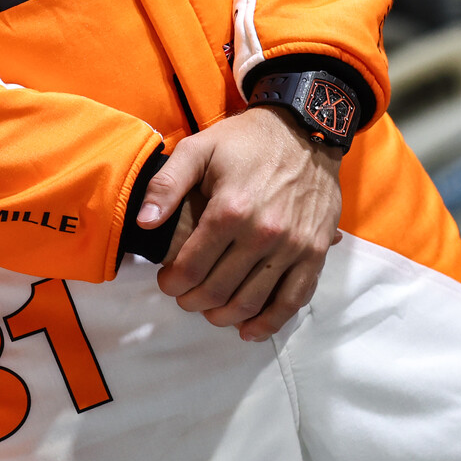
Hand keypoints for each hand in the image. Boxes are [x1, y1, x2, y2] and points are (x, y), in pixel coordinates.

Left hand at [138, 106, 342, 340]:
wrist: (306, 130)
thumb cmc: (247, 140)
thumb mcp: (199, 148)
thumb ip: (167, 184)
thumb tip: (145, 222)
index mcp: (230, 210)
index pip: (191, 267)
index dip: (172, 283)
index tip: (166, 282)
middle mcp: (263, 234)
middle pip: (218, 290)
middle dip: (193, 301)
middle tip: (185, 296)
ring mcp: (292, 247)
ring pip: (252, 302)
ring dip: (224, 316)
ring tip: (211, 311)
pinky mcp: (315, 252)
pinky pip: (293, 299)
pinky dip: (270, 322)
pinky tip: (250, 330)